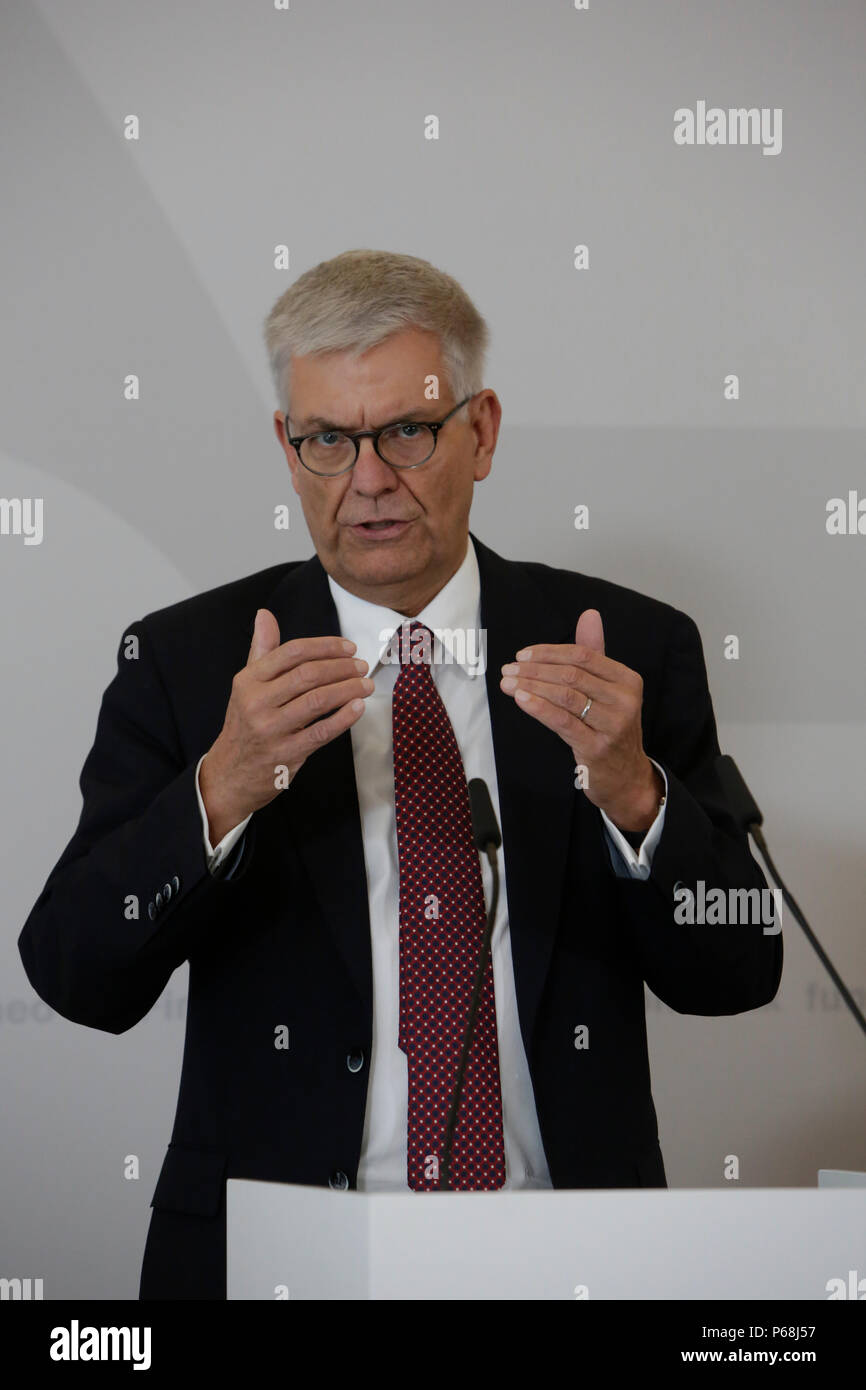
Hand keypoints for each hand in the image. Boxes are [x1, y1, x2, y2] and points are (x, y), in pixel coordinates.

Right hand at [199, 609, 372, 842]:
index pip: (292, 653)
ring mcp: (271, 729)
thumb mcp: (246, 685)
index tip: (348, 647)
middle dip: (341, 667)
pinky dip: (344, 718)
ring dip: (348, 689)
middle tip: (361, 666)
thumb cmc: (244, 724)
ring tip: (366, 684)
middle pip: (308, 675)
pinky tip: (358, 707)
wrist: (230, 773)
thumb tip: (264, 615)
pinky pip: (322, 732)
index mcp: (248, 681)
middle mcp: (257, 703)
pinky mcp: (287, 753)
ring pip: (318, 701)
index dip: (325, 646)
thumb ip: (261, 650)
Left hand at [499, 608, 662, 831]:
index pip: (583, 655)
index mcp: (627, 680)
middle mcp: (625, 699)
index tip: (522, 654)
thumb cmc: (610, 729)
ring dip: (531, 685)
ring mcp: (613, 725)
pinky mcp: (596, 747)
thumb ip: (595, 653)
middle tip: (508, 669)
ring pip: (566, 695)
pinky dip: (538, 707)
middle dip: (534, 669)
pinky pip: (562, 721)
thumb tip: (589, 614)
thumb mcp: (608, 690)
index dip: (549, 652)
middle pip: (572, 673)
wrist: (626, 778)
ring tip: (507, 683)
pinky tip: (520, 698)